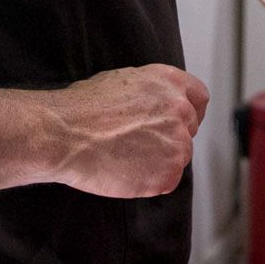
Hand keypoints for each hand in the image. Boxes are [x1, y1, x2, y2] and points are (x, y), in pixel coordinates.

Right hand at [42, 64, 209, 197]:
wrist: (65, 135)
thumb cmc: (82, 109)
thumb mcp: (123, 81)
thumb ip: (151, 92)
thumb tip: (153, 105)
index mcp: (170, 83)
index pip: (199, 99)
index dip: (189, 113)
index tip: (180, 124)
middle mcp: (180, 110)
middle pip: (187, 131)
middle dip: (168, 139)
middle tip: (139, 146)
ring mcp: (177, 142)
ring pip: (178, 157)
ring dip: (158, 162)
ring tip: (125, 159)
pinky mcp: (168, 173)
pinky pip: (166, 181)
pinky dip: (149, 182)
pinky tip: (125, 173)